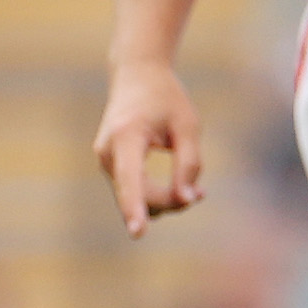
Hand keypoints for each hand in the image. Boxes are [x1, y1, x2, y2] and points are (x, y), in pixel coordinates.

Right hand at [92, 60, 204, 234]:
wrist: (136, 75)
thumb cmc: (166, 98)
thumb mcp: (188, 126)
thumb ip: (190, 163)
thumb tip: (187, 199)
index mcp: (127, 136)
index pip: (131, 179)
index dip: (135, 207)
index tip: (138, 232)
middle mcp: (107, 151)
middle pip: (139, 194)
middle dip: (170, 201)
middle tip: (202, 195)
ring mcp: (105, 159)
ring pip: (136, 196)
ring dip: (165, 199)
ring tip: (198, 191)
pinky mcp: (110, 164)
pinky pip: (134, 189)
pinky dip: (156, 193)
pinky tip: (184, 189)